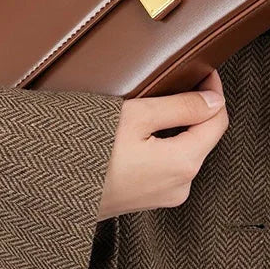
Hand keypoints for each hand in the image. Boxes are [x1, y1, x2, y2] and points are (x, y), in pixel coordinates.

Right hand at [96, 69, 228, 220]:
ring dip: (182, 124)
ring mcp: (164, 196)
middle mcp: (180, 185)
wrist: (51, 187)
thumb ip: (181, 107)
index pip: (218, 122)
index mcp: (183, 164)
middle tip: (185, 78)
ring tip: (165, 99)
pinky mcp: (147, 198)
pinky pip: (169, 164)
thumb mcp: (137, 116)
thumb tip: (214, 100)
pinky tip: (149, 128)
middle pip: (204, 137)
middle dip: (199, 107)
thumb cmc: (90, 149)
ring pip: (187, 151)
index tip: (204, 70)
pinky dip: (167, 142)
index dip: (214, 91)